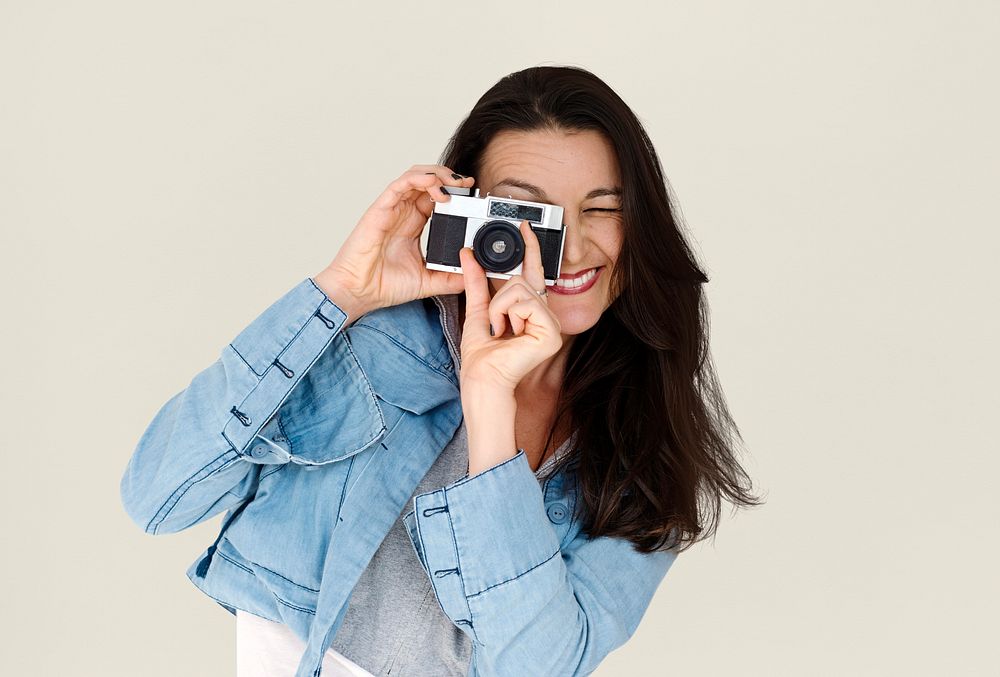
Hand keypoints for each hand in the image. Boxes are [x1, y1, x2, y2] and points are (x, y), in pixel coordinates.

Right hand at [314, 166, 475, 317]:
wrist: (358, 293)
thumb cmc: (383, 285)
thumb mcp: (428, 281)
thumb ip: (451, 278)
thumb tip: (475, 274)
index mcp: (413, 224)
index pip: (436, 198)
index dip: (455, 191)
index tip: (472, 193)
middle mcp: (403, 213)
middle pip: (428, 181)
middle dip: (450, 178)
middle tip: (467, 184)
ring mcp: (391, 209)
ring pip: (415, 177)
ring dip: (436, 174)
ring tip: (453, 183)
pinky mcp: (380, 210)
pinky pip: (399, 185)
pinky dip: (417, 179)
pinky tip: (434, 183)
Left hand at [458, 219, 563, 393]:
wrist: (482, 378)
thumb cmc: (481, 356)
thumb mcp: (476, 310)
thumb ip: (475, 281)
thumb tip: (467, 253)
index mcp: (531, 311)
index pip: (533, 273)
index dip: (530, 249)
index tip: (524, 225)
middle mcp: (546, 316)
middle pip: (522, 280)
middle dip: (499, 300)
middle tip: (496, 326)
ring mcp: (552, 326)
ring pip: (520, 290)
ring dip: (499, 309)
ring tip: (501, 332)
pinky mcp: (552, 333)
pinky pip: (524, 304)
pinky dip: (507, 316)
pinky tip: (510, 336)